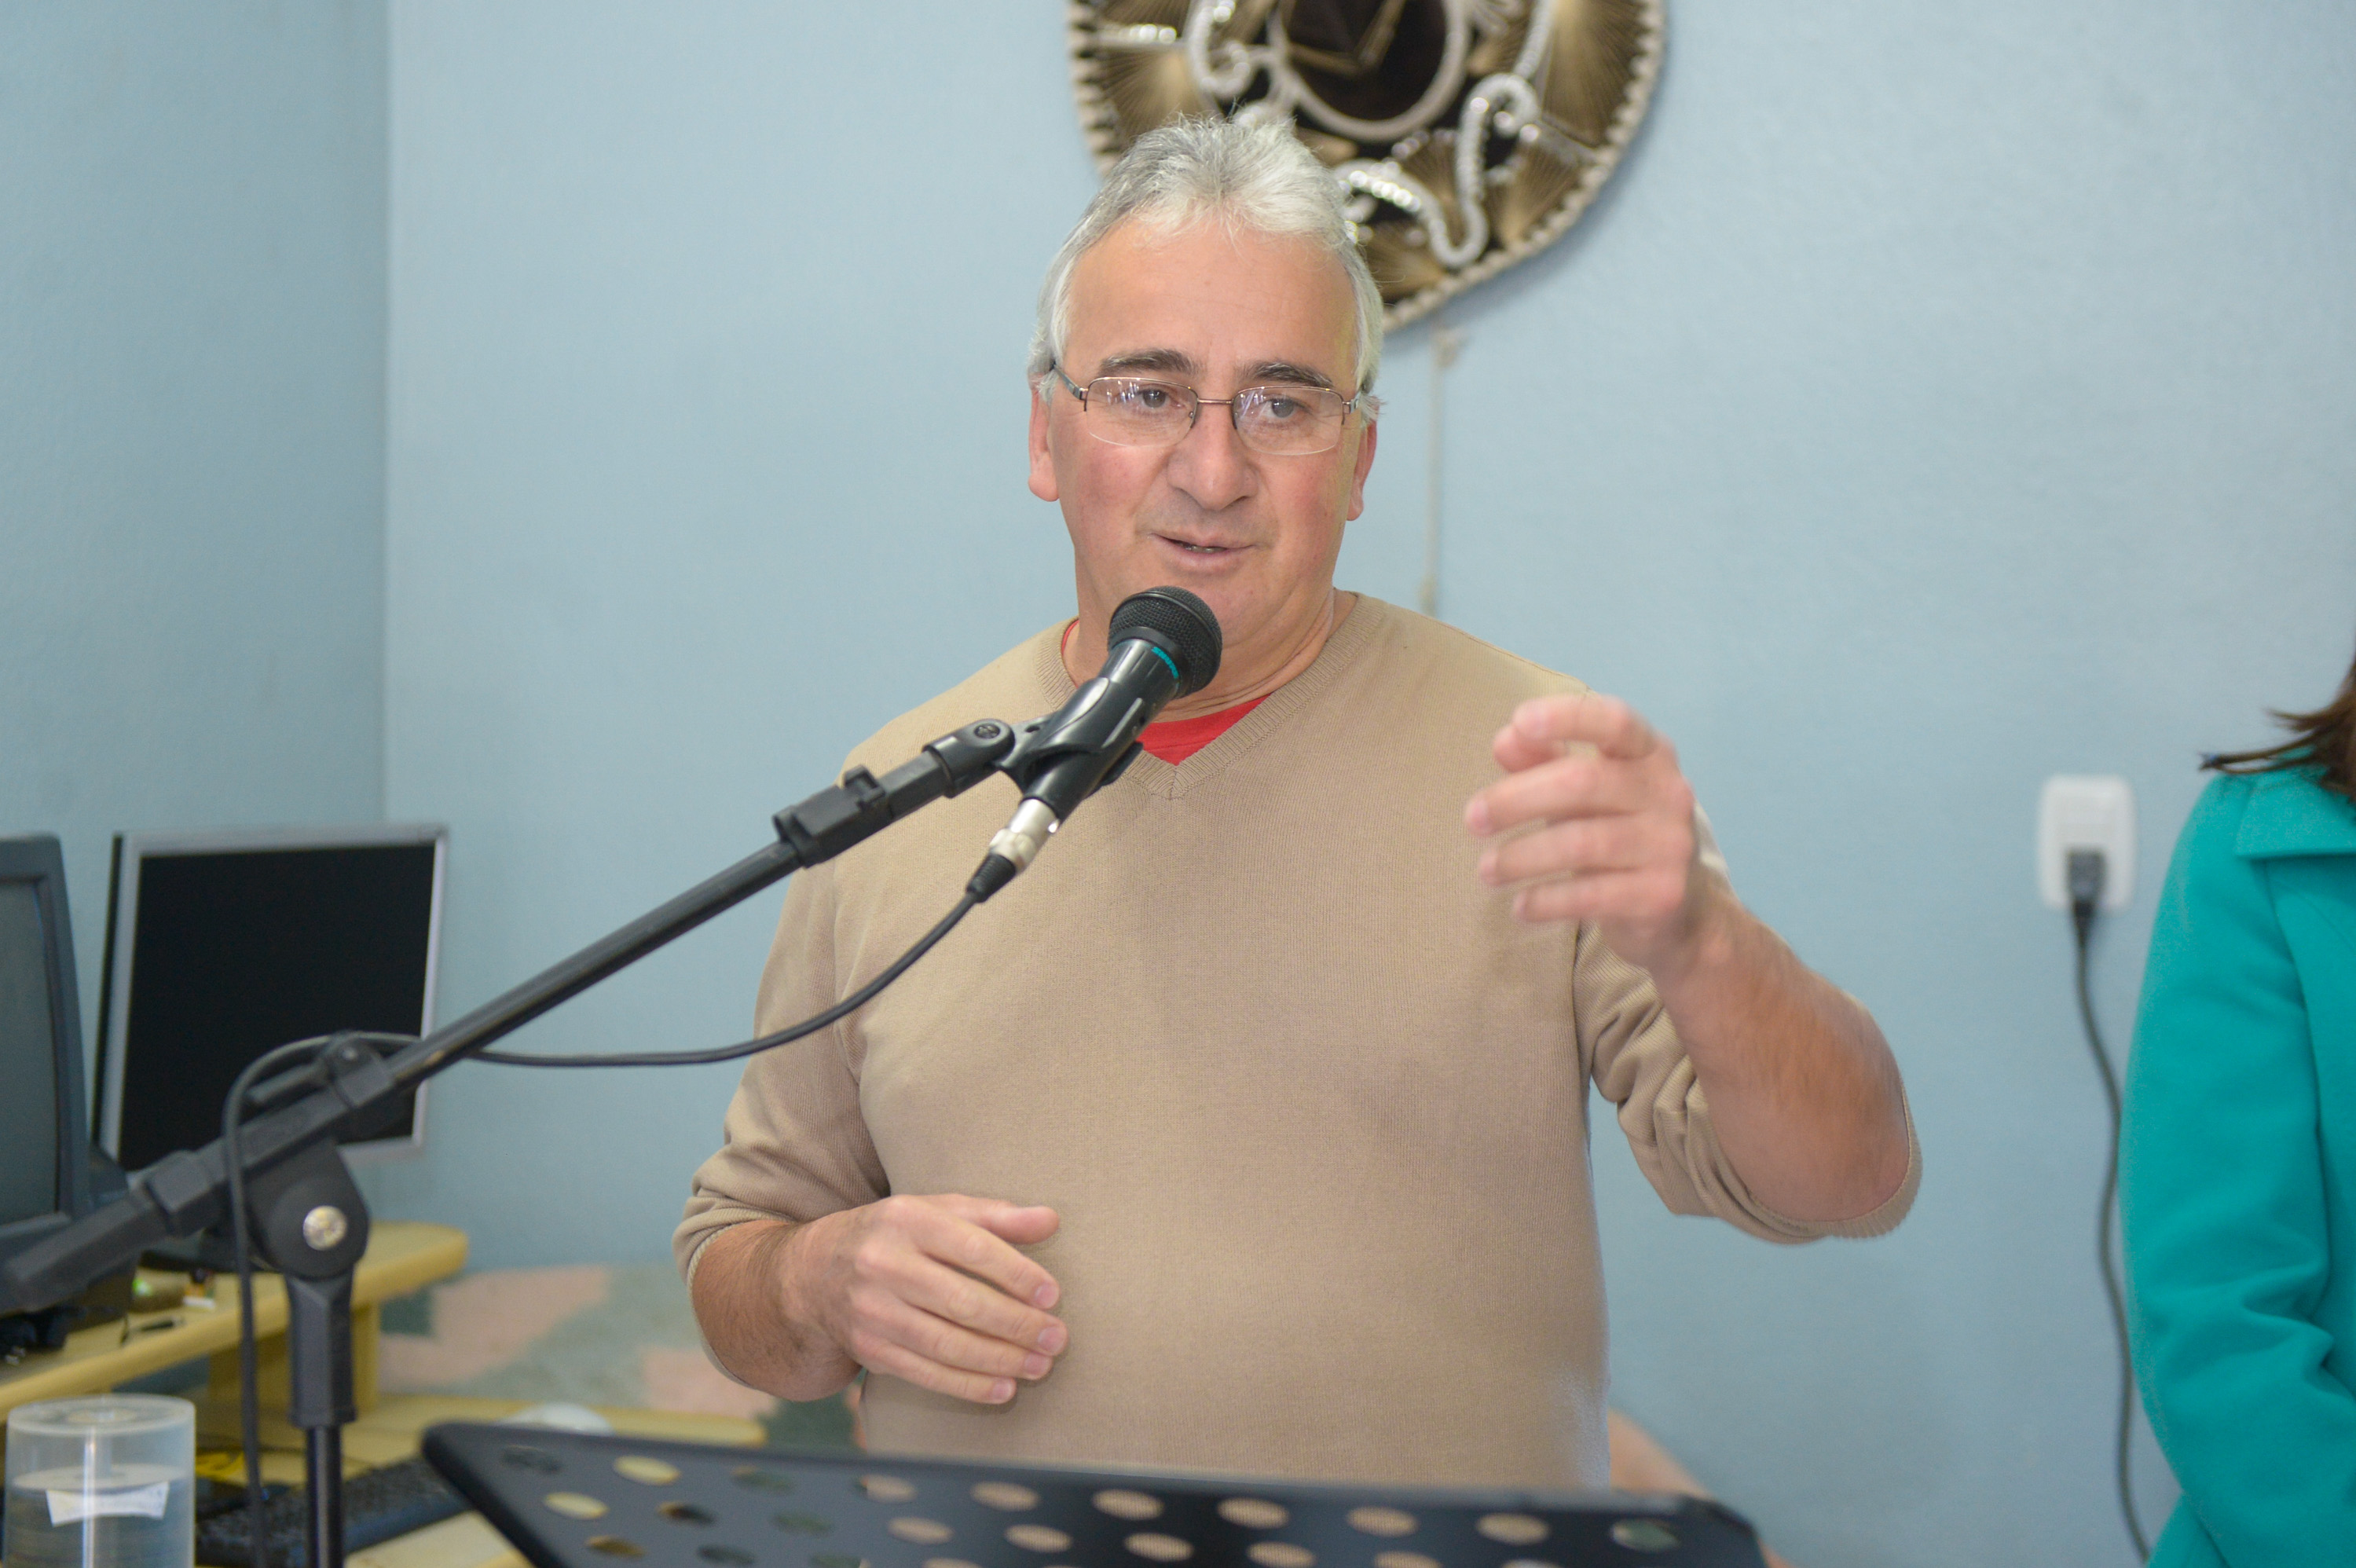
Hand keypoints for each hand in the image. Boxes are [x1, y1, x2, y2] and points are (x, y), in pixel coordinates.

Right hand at [783, 1194, 1065, 1404]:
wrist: (812, 1272)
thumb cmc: (895, 1236)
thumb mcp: (936, 1210)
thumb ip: (995, 1215)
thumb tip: (1051, 1220)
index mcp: (907, 1219)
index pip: (972, 1248)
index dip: (1017, 1274)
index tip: (1052, 1296)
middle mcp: (884, 1264)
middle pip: (962, 1302)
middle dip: (1017, 1325)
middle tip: (1057, 1338)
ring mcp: (873, 1311)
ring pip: (946, 1344)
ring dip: (1000, 1360)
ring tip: (1040, 1366)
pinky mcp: (869, 1349)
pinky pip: (926, 1373)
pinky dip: (969, 1385)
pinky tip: (1004, 1389)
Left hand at [1463, 692, 1718, 975]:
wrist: (1677, 907)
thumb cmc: (1616, 829)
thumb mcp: (1581, 789)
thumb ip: (1543, 760)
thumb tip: (1506, 740)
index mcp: (1649, 753)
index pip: (1614, 721)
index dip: (1568, 717)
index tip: (1519, 721)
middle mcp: (1668, 792)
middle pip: (1583, 781)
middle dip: (1517, 799)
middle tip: (1472, 819)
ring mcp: (1669, 844)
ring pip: (1582, 842)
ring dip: (1521, 857)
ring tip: (1486, 870)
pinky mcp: (1662, 894)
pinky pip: (1591, 895)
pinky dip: (1546, 901)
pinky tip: (1520, 907)